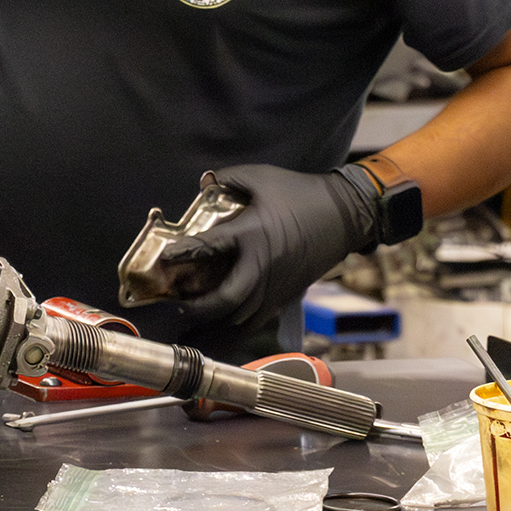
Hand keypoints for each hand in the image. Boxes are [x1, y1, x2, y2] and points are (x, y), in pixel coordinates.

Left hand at [160, 163, 375, 331]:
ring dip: (213, 326)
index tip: (164, 258)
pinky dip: (234, 330)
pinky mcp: (286, 297)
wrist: (345, 216)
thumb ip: (229, 178)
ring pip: (240, 320)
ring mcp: (276, 287)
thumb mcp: (263, 177)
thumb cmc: (302, 193)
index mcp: (253, 234)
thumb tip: (203, 181)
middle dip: (198, 308)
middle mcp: (262, 267)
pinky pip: (255, 322)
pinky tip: (218, 332)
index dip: (183, 253)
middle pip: (225, 301)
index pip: (210, 247)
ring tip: (190, 329)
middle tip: (178, 305)